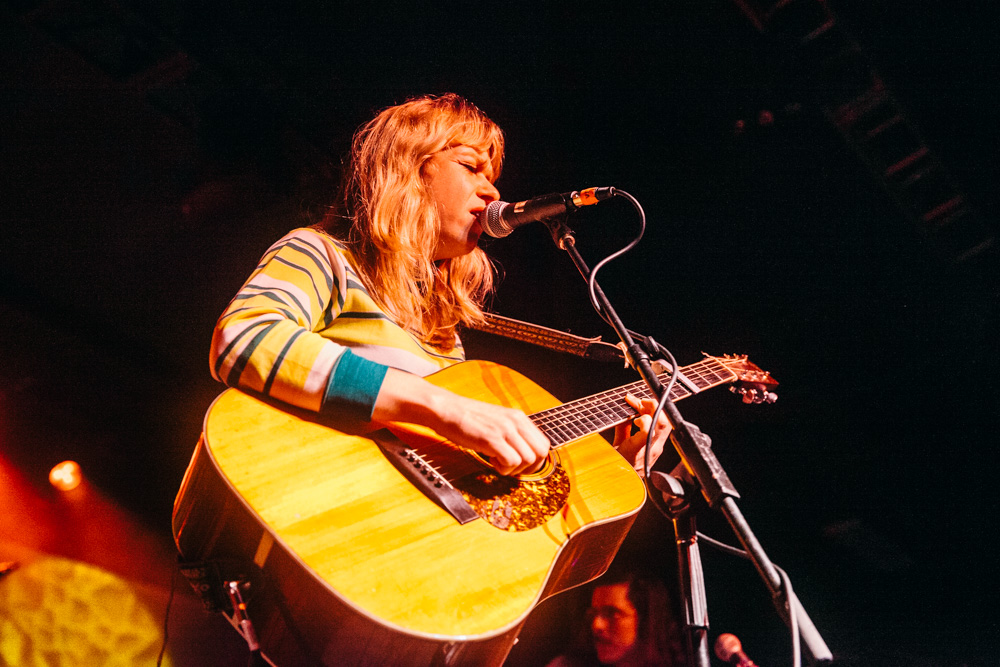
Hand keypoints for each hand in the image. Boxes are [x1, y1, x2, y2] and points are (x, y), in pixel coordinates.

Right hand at [436, 394, 550, 475]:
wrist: (446, 409)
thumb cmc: (467, 418)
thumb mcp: (497, 421)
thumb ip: (513, 433)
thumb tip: (523, 454)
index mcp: (519, 417)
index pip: (544, 443)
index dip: (536, 460)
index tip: (521, 464)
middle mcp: (515, 421)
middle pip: (541, 452)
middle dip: (529, 467)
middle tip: (511, 467)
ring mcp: (505, 429)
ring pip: (528, 459)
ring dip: (513, 468)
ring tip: (496, 461)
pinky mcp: (491, 438)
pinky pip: (511, 461)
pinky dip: (503, 468)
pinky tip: (490, 459)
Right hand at [613, 393, 671, 473]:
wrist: (625, 484)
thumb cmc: (618, 468)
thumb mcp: (614, 446)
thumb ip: (621, 428)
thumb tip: (625, 413)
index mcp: (637, 451)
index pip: (649, 431)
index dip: (643, 417)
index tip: (633, 412)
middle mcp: (652, 450)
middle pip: (663, 423)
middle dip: (652, 406)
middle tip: (638, 401)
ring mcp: (657, 449)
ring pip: (665, 424)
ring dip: (654, 411)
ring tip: (641, 406)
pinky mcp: (658, 448)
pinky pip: (661, 429)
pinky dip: (654, 418)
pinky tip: (643, 416)